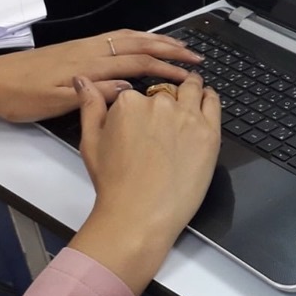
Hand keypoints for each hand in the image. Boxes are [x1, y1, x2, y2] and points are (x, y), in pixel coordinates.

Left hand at [0, 29, 203, 122]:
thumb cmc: (19, 97)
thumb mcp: (55, 103)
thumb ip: (94, 95)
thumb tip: (127, 87)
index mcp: (88, 65)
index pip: (137, 62)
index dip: (166, 67)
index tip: (188, 74)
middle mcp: (89, 51)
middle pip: (138, 43)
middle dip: (170, 47)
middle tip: (195, 55)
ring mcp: (84, 47)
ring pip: (128, 37)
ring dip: (157, 39)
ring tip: (179, 45)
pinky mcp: (77, 48)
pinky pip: (116, 37)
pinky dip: (138, 36)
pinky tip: (144, 41)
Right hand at [68, 73, 220, 294]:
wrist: (139, 214)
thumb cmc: (114, 184)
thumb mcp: (91, 141)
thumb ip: (89, 105)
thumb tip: (82, 80)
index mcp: (128, 102)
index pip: (139, 94)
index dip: (142, 107)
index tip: (145, 121)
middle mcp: (159, 103)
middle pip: (167, 92)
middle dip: (167, 101)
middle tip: (169, 119)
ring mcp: (187, 116)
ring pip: (192, 91)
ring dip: (192, 90)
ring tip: (194, 94)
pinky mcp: (209, 132)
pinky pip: (213, 103)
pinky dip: (209, 97)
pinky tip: (207, 98)